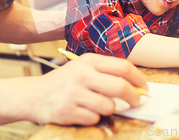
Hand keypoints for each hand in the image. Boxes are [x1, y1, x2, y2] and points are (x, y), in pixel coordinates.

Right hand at [29, 53, 147, 124]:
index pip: (122, 66)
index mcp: (88, 61)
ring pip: (109, 106)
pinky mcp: (67, 110)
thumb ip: (105, 73)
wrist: (33, 95)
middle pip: (120, 86)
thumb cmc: (64, 82)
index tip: (144, 87)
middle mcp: (81, 74)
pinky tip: (83, 112)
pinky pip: (94, 118)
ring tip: (98, 106)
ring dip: (110, 110)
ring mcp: (74, 93)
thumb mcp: (82, 68)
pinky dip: (93, 118)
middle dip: (134, 97)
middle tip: (137, 102)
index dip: (138, 78)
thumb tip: (136, 86)